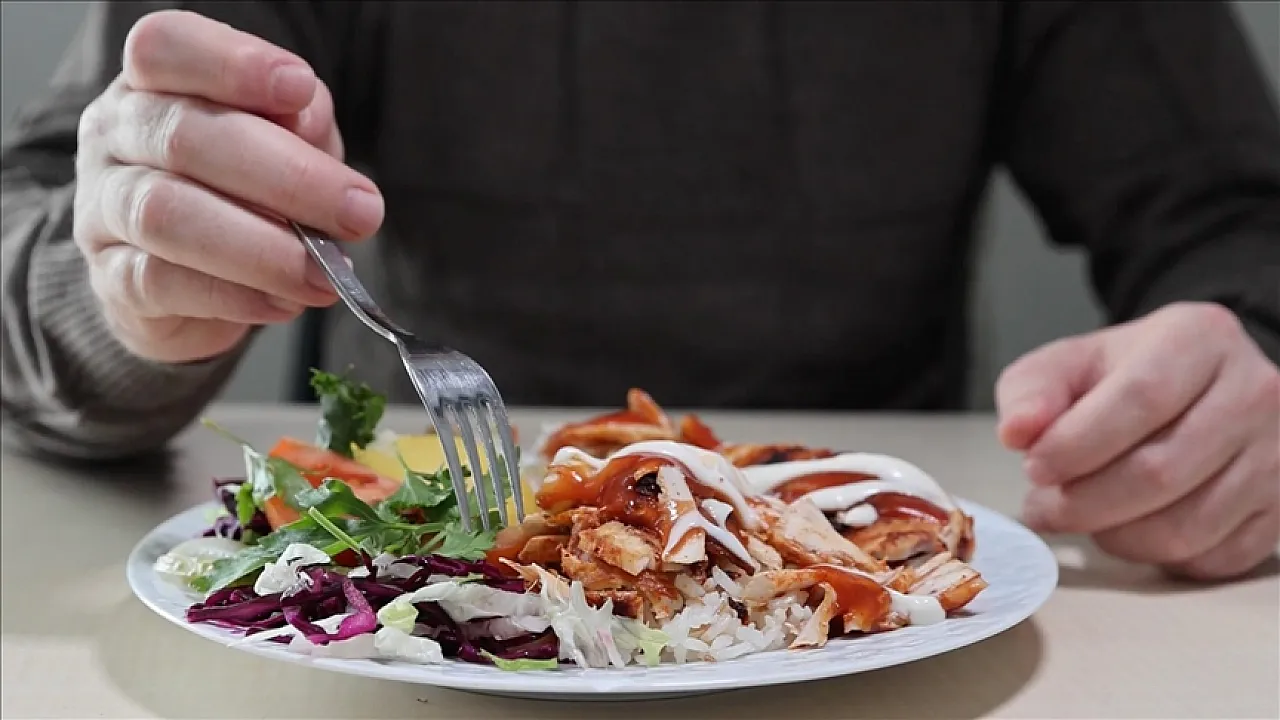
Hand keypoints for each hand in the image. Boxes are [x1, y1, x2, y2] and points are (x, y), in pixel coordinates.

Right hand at [73, 10, 383, 363]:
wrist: (182, 282)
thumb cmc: (241, 189)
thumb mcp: (284, 141)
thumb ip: (298, 124)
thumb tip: (306, 121)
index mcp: (153, 83)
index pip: (167, 47)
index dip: (232, 63)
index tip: (299, 87)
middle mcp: (115, 135)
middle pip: (184, 137)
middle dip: (287, 177)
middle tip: (359, 212)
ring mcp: (103, 208)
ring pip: (167, 214)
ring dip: (263, 248)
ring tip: (325, 273)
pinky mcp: (111, 280)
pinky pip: (164, 283)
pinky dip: (235, 295)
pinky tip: (284, 301)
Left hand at [996, 302, 1279, 579]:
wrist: (1197, 390)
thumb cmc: (1124, 378)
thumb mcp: (1069, 365)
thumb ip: (1031, 392)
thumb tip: (1017, 432)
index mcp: (1199, 338)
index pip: (1141, 398)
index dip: (1078, 444)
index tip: (1034, 468)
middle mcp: (1255, 392)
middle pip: (1161, 471)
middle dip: (1084, 503)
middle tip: (1043, 508)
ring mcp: (1278, 455)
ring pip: (1187, 527)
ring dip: (1114, 537)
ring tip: (1079, 517)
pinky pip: (1213, 559)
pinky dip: (1156, 558)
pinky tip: (1127, 529)